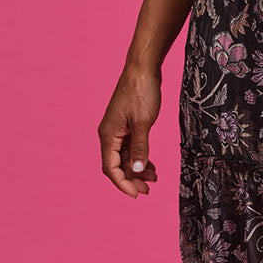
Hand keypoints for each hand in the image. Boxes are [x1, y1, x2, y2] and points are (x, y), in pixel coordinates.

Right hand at [98, 63, 161, 196]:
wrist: (143, 68)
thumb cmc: (141, 92)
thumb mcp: (143, 122)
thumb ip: (140, 147)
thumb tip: (136, 170)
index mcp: (108, 135)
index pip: (111, 168)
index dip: (123, 183)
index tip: (137, 194)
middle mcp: (110, 134)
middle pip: (117, 165)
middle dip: (132, 179)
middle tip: (148, 190)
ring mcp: (118, 130)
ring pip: (125, 157)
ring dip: (137, 169)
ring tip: (154, 178)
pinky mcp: (128, 125)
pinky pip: (131, 147)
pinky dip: (140, 157)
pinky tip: (151, 164)